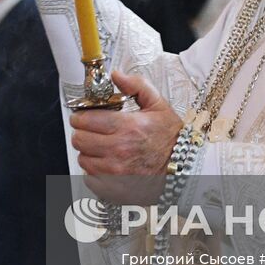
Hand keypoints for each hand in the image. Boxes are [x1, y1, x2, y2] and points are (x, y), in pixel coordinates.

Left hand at [71, 72, 182, 204]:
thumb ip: (136, 86)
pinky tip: (106, 166)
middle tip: (91, 132)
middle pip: (79, 140)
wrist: (184, 168)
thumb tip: (116, 75)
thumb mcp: (158, 105)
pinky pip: (90, 179)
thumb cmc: (171, 139)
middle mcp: (119, 150)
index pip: (85, 120)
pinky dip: (94, 173)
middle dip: (82, 133)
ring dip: (88, 153)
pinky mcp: (115, 188)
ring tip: (101, 149)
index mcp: (127, 127)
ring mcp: (115, 172)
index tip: (83, 117)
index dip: (80, 117)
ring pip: (83, 160)